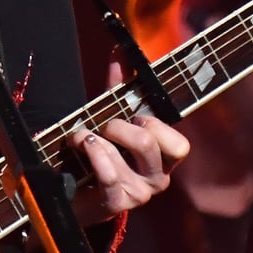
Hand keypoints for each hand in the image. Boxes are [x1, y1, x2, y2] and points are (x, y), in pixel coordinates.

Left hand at [69, 59, 189, 224]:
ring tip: (82, 137)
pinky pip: (106, 173)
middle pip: (148, 144)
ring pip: (121, 156)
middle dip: (119, 127)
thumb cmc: (100, 153)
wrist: (73, 193)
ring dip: (95, 139)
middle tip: (105, 127)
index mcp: (163, 159)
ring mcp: (138, 194)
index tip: (135, 117)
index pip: (179, 145)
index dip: (155, 124)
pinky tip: (79, 147)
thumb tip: (119, 48)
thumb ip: (119, 86)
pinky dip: (89, 152)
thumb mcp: (112, 118)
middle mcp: (157, 179)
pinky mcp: (116, 204)